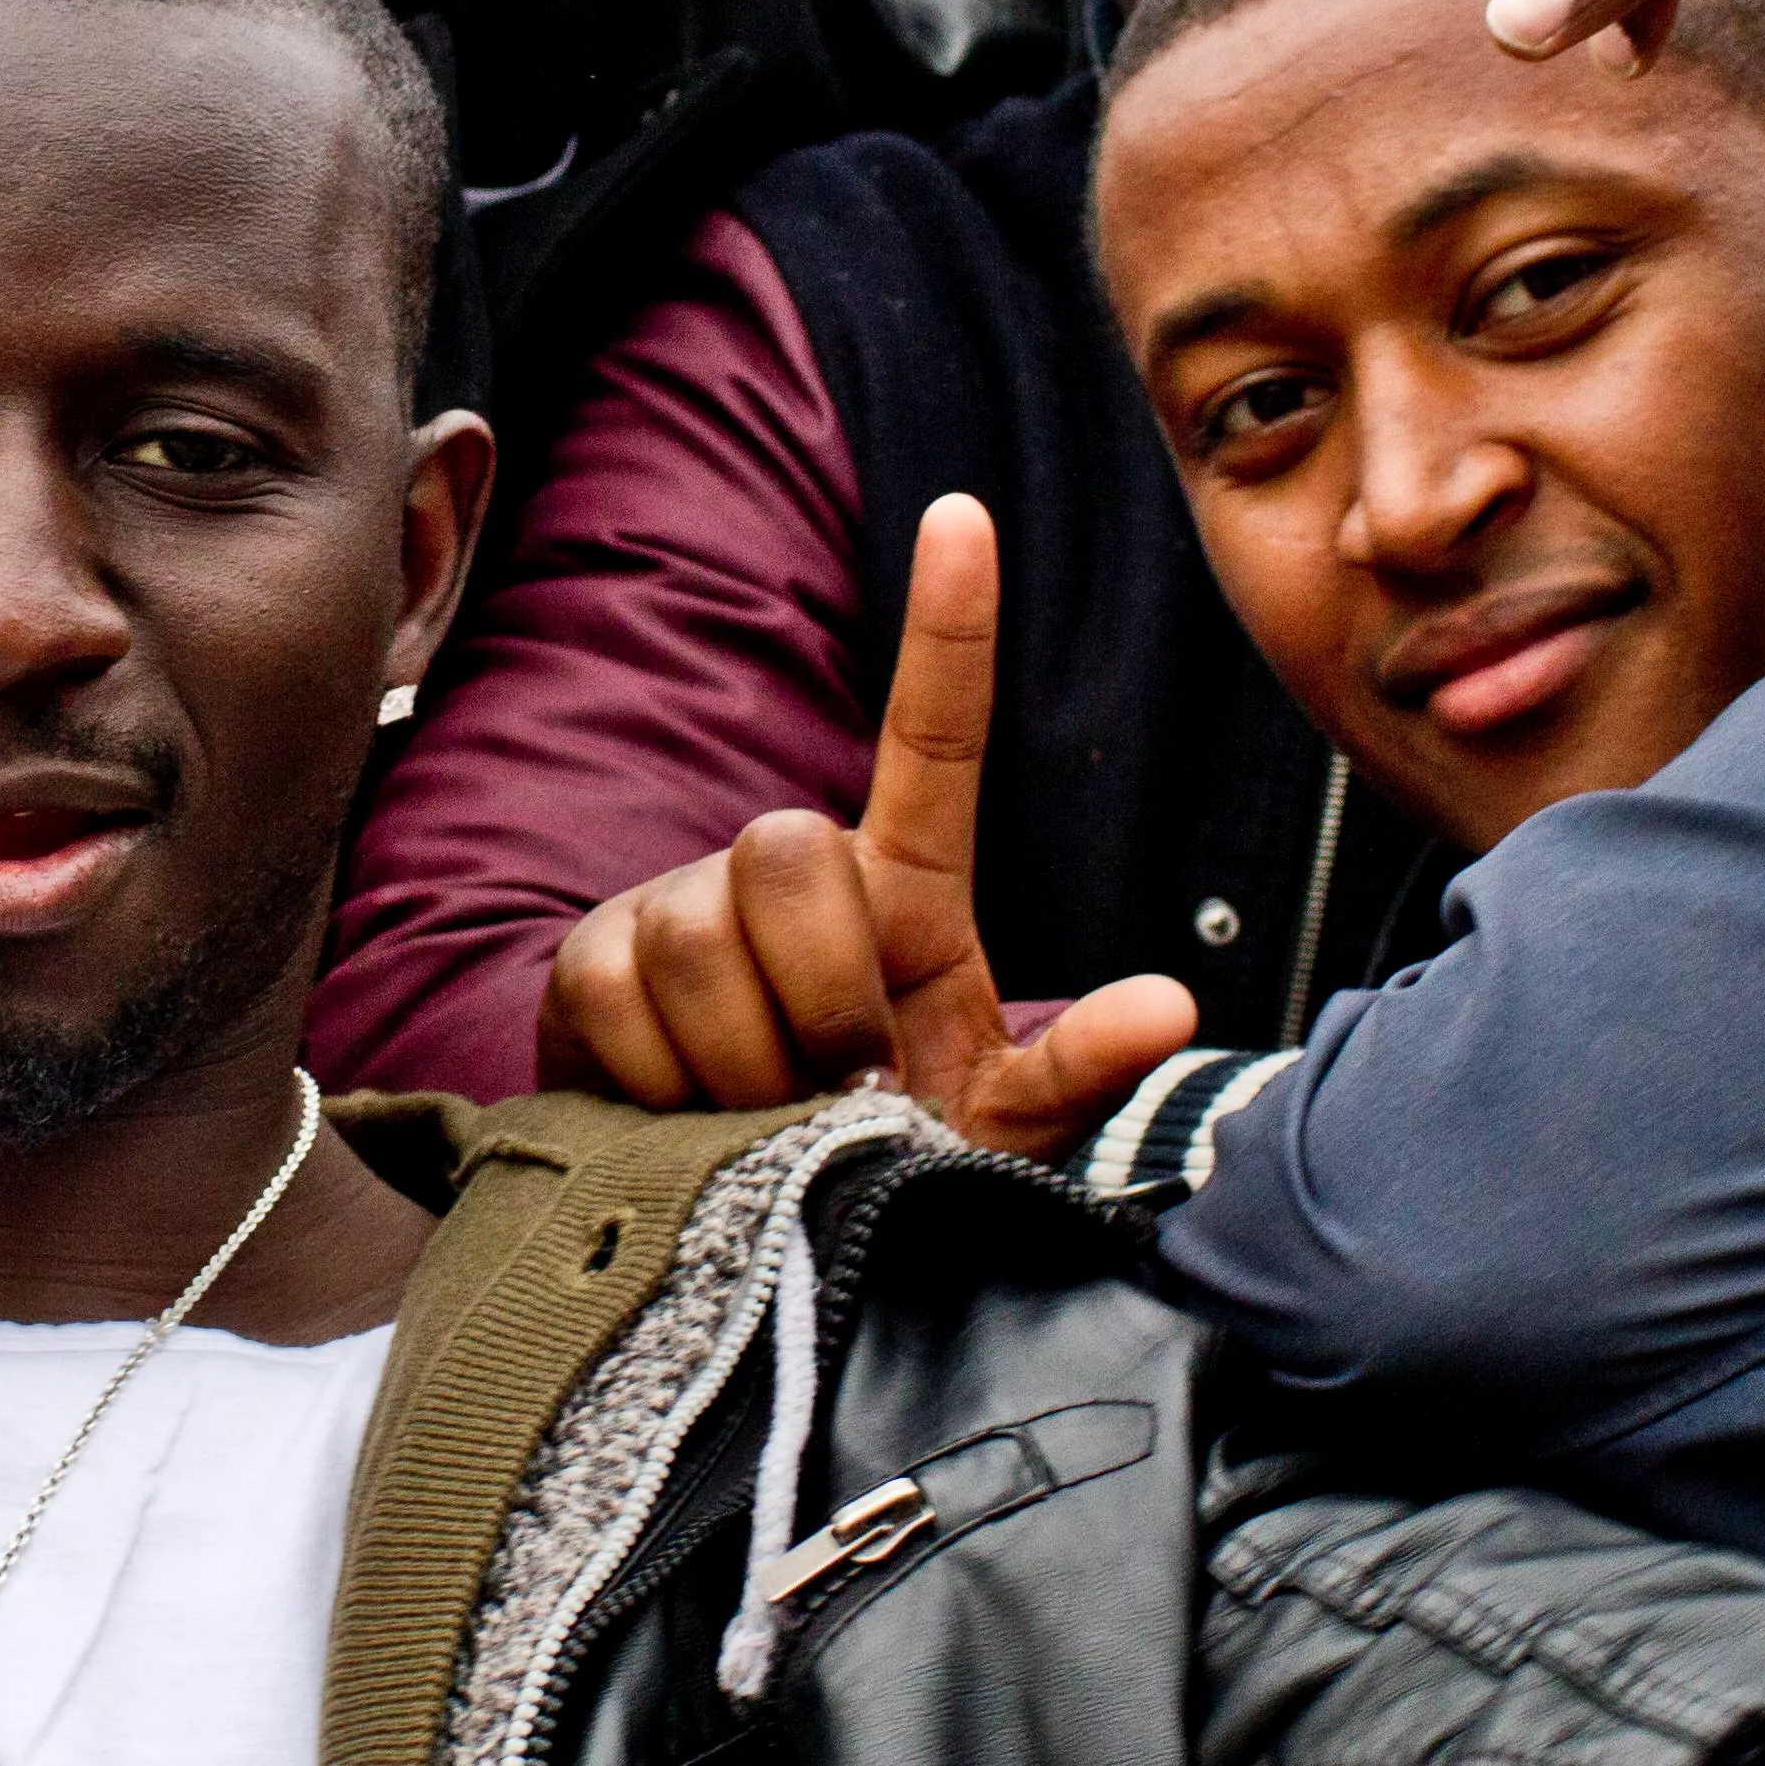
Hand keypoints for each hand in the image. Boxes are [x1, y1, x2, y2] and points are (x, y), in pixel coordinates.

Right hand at [538, 496, 1195, 1158]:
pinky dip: (660, 1080)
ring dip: (742, 1057)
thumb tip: (1173, 1005)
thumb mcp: (988, 1132)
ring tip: (758, 1114)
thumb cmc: (875, 1164)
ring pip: (700, 930)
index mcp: (903, 896)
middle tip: (830, 1084)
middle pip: (792, 847)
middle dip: (819, 989)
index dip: (947, 630)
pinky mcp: (591, 967)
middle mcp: (783, 876)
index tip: (964, 516)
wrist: (740, 1249)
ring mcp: (679, 911)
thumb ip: (1073, 1074)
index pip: (934, 741)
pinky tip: (681, 1115)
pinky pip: (621, 994)